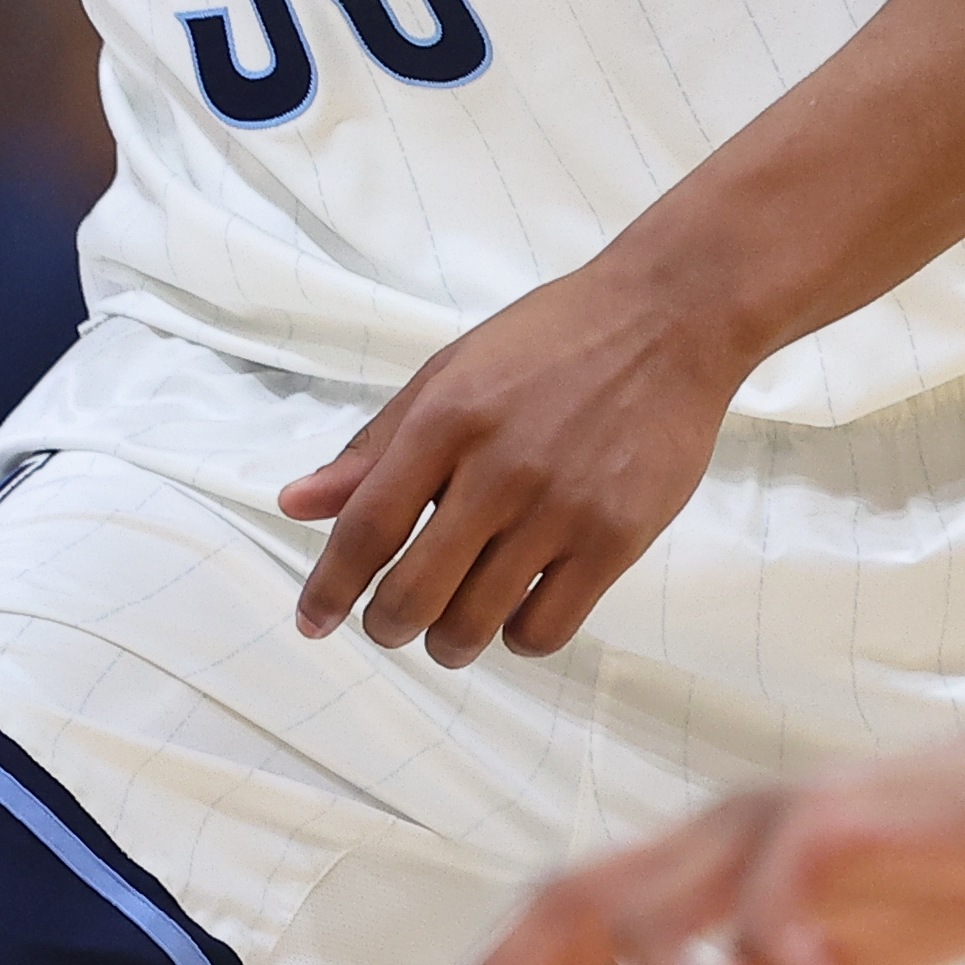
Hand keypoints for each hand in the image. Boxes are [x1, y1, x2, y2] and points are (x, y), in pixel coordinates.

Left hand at [278, 262, 735, 666]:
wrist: (668, 322)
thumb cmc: (549, 343)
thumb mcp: (449, 373)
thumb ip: (374, 446)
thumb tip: (295, 505)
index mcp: (445, 418)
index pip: (366, 527)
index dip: (329, 588)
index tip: (311, 623)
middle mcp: (498, 468)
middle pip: (413, 593)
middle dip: (387, 626)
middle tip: (390, 623)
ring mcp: (561, 508)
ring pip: (475, 624)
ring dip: (447, 641)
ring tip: (450, 626)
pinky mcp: (616, 540)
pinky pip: (545, 630)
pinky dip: (516, 638)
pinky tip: (514, 611)